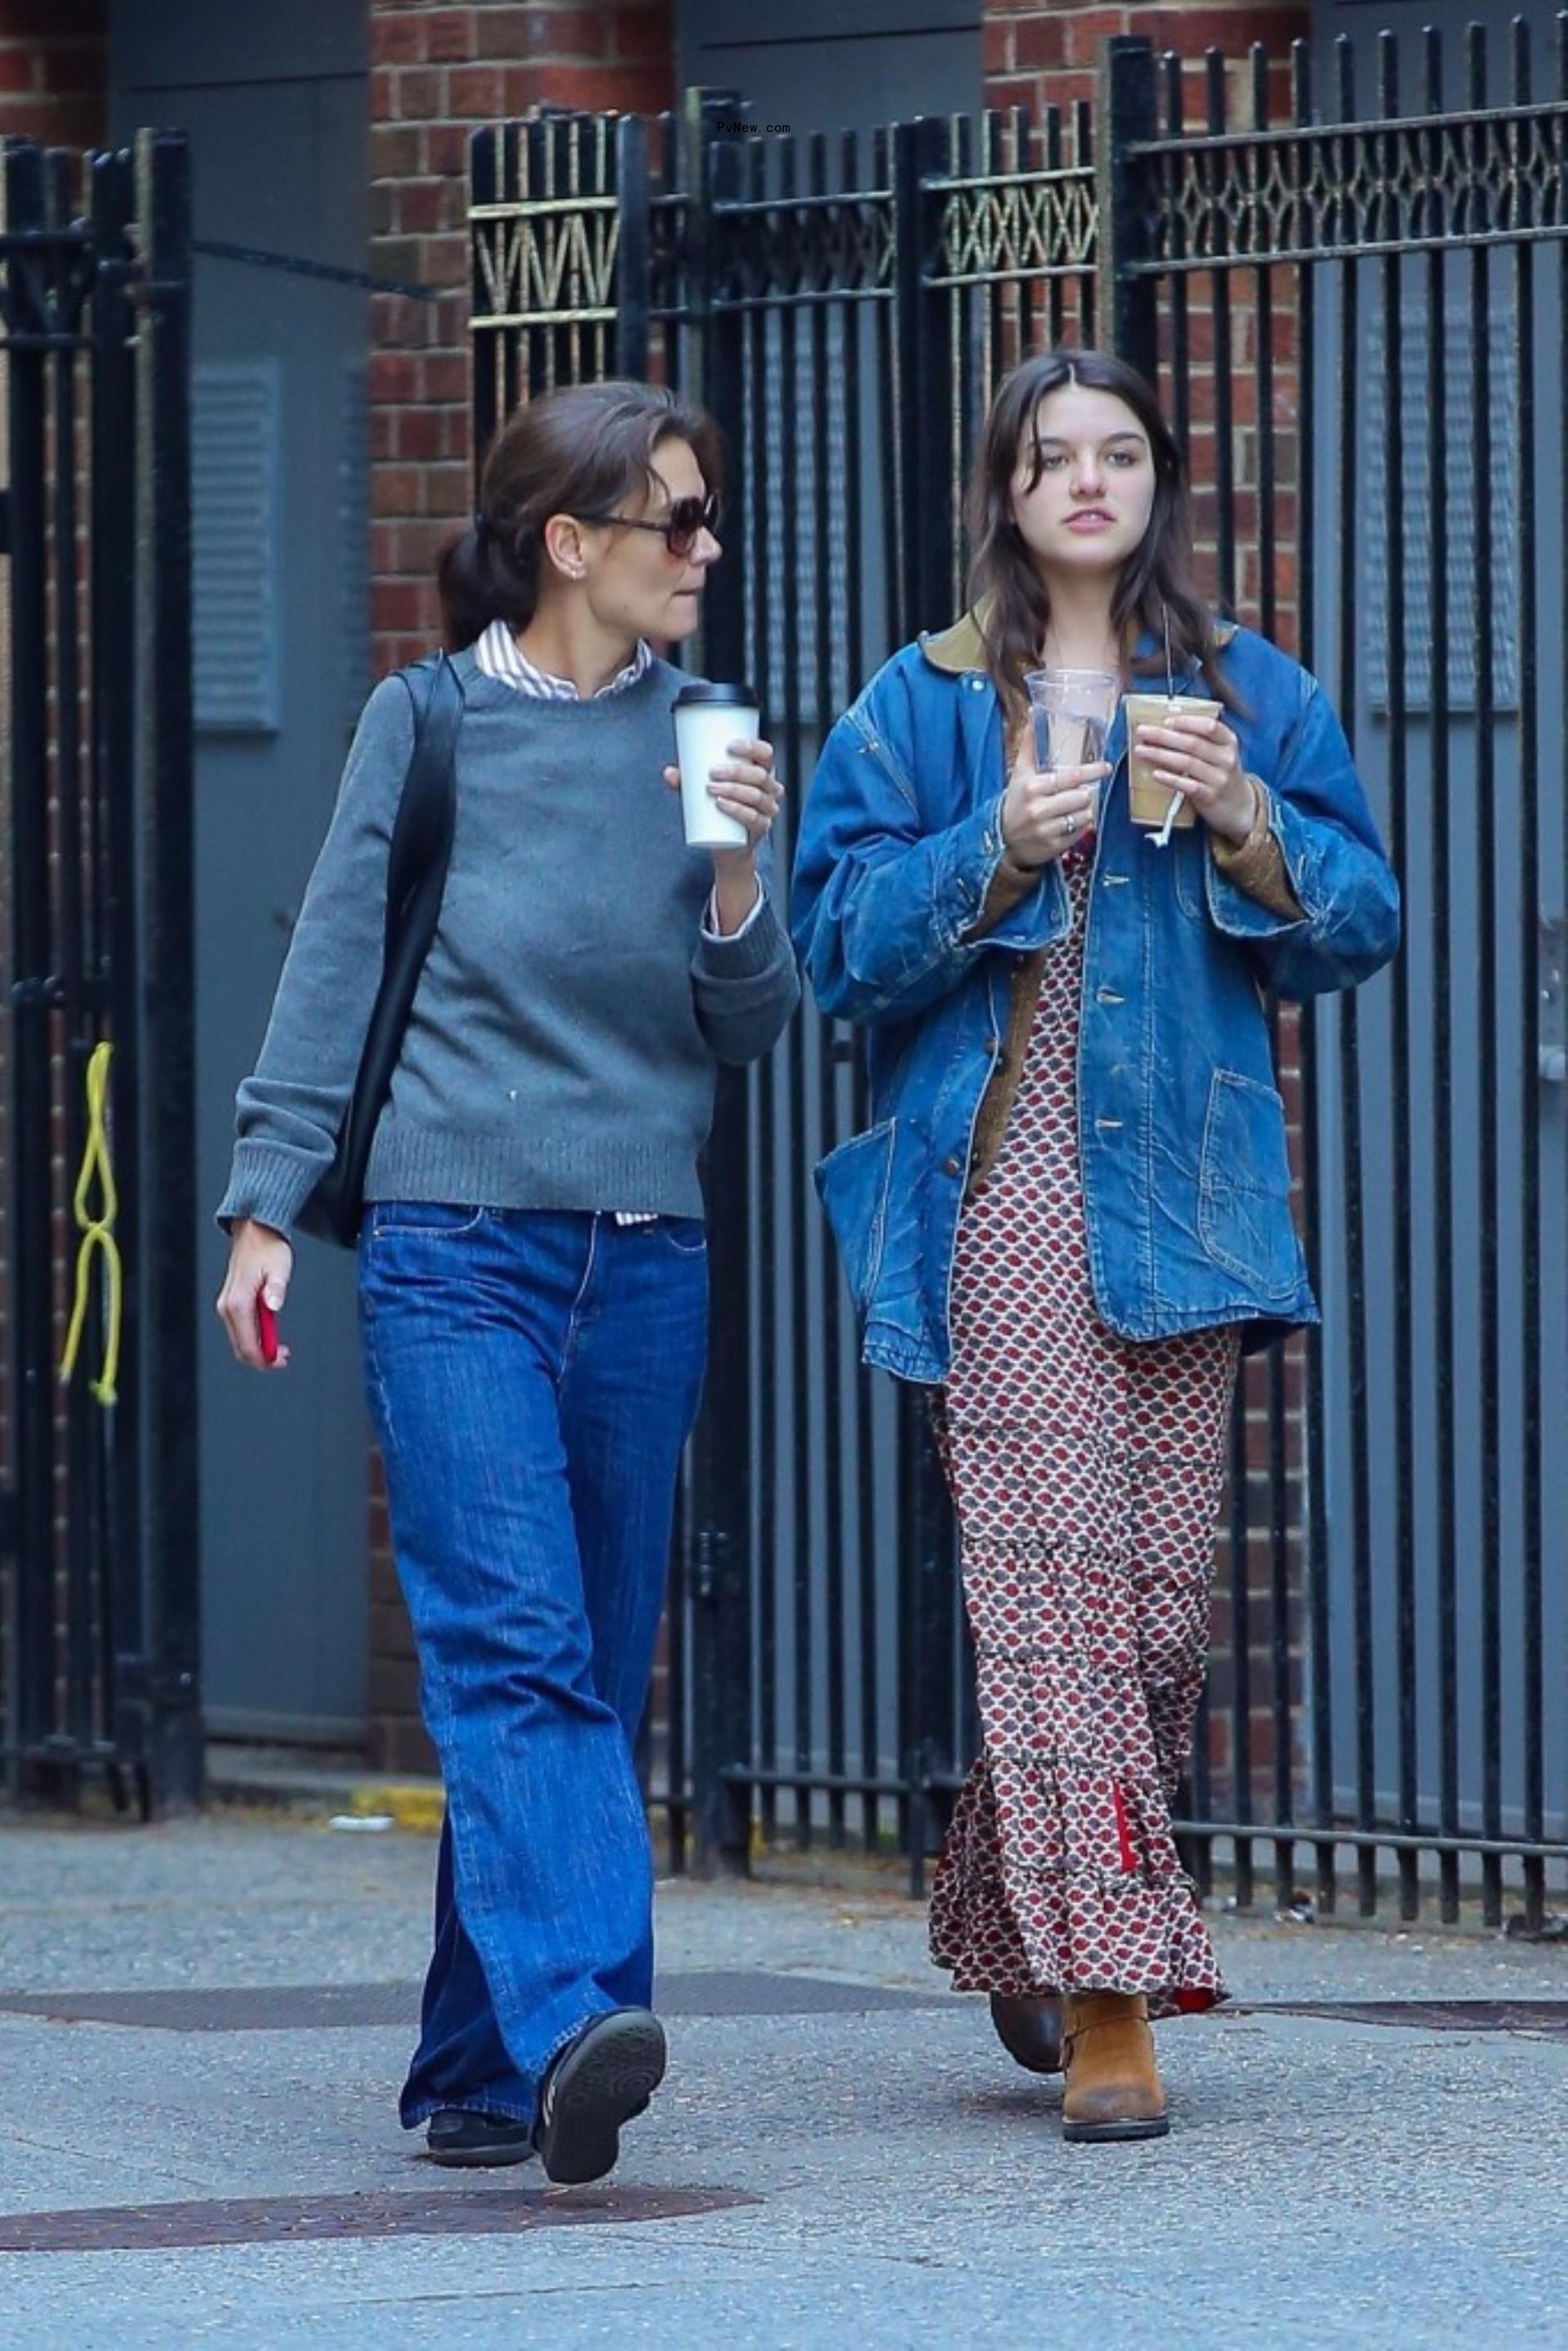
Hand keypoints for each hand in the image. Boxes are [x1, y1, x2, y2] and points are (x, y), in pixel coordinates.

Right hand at [216, 1218, 293, 1371]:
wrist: (255, 1233)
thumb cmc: (267, 1249)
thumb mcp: (279, 1268)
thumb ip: (276, 1288)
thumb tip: (273, 1305)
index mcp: (238, 1303)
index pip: (248, 1346)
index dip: (265, 1359)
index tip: (283, 1360)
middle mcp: (227, 1307)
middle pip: (242, 1348)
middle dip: (263, 1358)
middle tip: (284, 1357)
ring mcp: (227, 1307)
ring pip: (241, 1341)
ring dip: (260, 1348)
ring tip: (281, 1347)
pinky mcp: (231, 1304)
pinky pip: (241, 1330)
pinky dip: (255, 1337)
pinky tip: (270, 1332)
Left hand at [662, 736, 784, 863]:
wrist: (727, 845)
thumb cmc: (719, 810)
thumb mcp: (703, 791)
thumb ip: (687, 781)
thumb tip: (669, 772)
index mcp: (762, 772)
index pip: (766, 754)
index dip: (752, 747)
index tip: (729, 746)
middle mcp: (770, 790)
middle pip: (760, 775)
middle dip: (735, 772)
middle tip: (711, 773)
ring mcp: (768, 810)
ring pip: (756, 796)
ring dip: (734, 789)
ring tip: (710, 788)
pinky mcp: (761, 828)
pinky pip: (753, 818)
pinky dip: (737, 810)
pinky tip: (722, 804)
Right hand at [999, 732, 1109, 868]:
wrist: (1001, 840)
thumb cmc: (1016, 801)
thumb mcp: (1020, 773)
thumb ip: (1029, 744)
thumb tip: (1033, 710)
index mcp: (1032, 787)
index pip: (1070, 777)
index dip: (1092, 771)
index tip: (1105, 767)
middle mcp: (1038, 809)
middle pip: (1082, 796)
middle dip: (1085, 794)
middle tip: (1081, 792)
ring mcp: (1046, 830)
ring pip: (1085, 815)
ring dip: (1085, 810)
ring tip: (1075, 808)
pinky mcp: (1053, 847)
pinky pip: (1082, 832)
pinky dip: (1081, 826)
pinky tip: (1071, 822)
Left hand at [1132, 712, 1254, 843]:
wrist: (1239, 807)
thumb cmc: (1221, 774)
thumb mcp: (1220, 754)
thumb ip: (1202, 740)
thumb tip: (1165, 726)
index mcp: (1229, 742)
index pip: (1210, 726)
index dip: (1186, 722)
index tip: (1165, 720)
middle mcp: (1227, 759)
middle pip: (1192, 743)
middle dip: (1164, 736)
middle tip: (1142, 732)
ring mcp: (1219, 779)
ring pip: (1187, 763)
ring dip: (1161, 755)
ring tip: (1141, 750)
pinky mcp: (1210, 797)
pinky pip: (1187, 786)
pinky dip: (1170, 779)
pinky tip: (1155, 774)